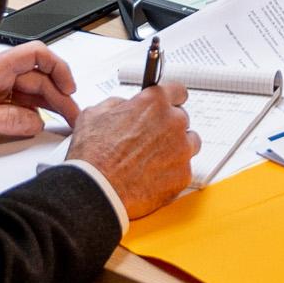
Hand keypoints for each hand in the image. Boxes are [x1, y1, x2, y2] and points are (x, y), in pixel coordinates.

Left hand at [0, 41, 81, 141]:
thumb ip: (9, 119)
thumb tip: (36, 123)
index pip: (37, 55)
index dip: (58, 69)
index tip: (68, 89)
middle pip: (38, 78)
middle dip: (59, 96)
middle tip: (72, 115)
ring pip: (30, 92)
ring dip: (48, 105)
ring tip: (64, 120)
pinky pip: (17, 102)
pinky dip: (30, 112)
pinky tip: (37, 123)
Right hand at [67, 84, 202, 215]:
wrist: (98, 191)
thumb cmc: (94, 155)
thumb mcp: (94, 114)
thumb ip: (117, 103)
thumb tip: (125, 105)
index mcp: (154, 103)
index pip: (178, 91)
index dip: (171, 99)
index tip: (168, 105)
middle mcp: (173, 123)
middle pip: (182, 119)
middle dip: (168, 127)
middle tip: (149, 139)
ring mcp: (182, 150)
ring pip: (189, 144)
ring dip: (176, 148)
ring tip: (153, 159)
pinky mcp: (183, 175)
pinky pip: (184, 169)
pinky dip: (172, 173)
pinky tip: (152, 176)